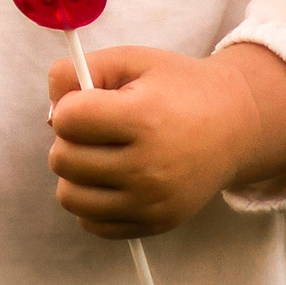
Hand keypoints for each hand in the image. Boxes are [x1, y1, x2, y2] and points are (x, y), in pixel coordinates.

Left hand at [44, 43, 285, 238]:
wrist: (236, 126)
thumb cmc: (177, 88)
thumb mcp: (131, 60)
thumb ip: (77, 72)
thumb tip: (50, 115)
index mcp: (144, 118)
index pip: (68, 120)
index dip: (70, 106)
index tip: (92, 101)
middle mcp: (149, 166)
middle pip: (63, 159)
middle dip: (69, 139)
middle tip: (98, 128)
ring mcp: (153, 202)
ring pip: (69, 196)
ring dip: (75, 172)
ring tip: (100, 153)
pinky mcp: (155, 224)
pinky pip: (91, 223)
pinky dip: (92, 201)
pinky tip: (112, 179)